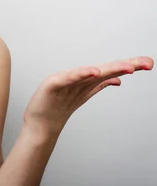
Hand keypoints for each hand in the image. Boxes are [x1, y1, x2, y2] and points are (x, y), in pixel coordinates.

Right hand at [23, 56, 153, 137]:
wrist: (40, 122)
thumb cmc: (57, 106)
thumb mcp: (83, 94)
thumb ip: (100, 85)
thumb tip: (119, 80)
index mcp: (88, 81)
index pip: (113, 71)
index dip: (130, 66)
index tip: (149, 64)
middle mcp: (79, 78)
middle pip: (106, 69)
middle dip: (127, 65)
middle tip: (147, 63)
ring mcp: (66, 81)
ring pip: (92, 73)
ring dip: (110, 69)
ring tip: (129, 68)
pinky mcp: (53, 85)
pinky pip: (69, 78)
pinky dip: (81, 74)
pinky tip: (94, 72)